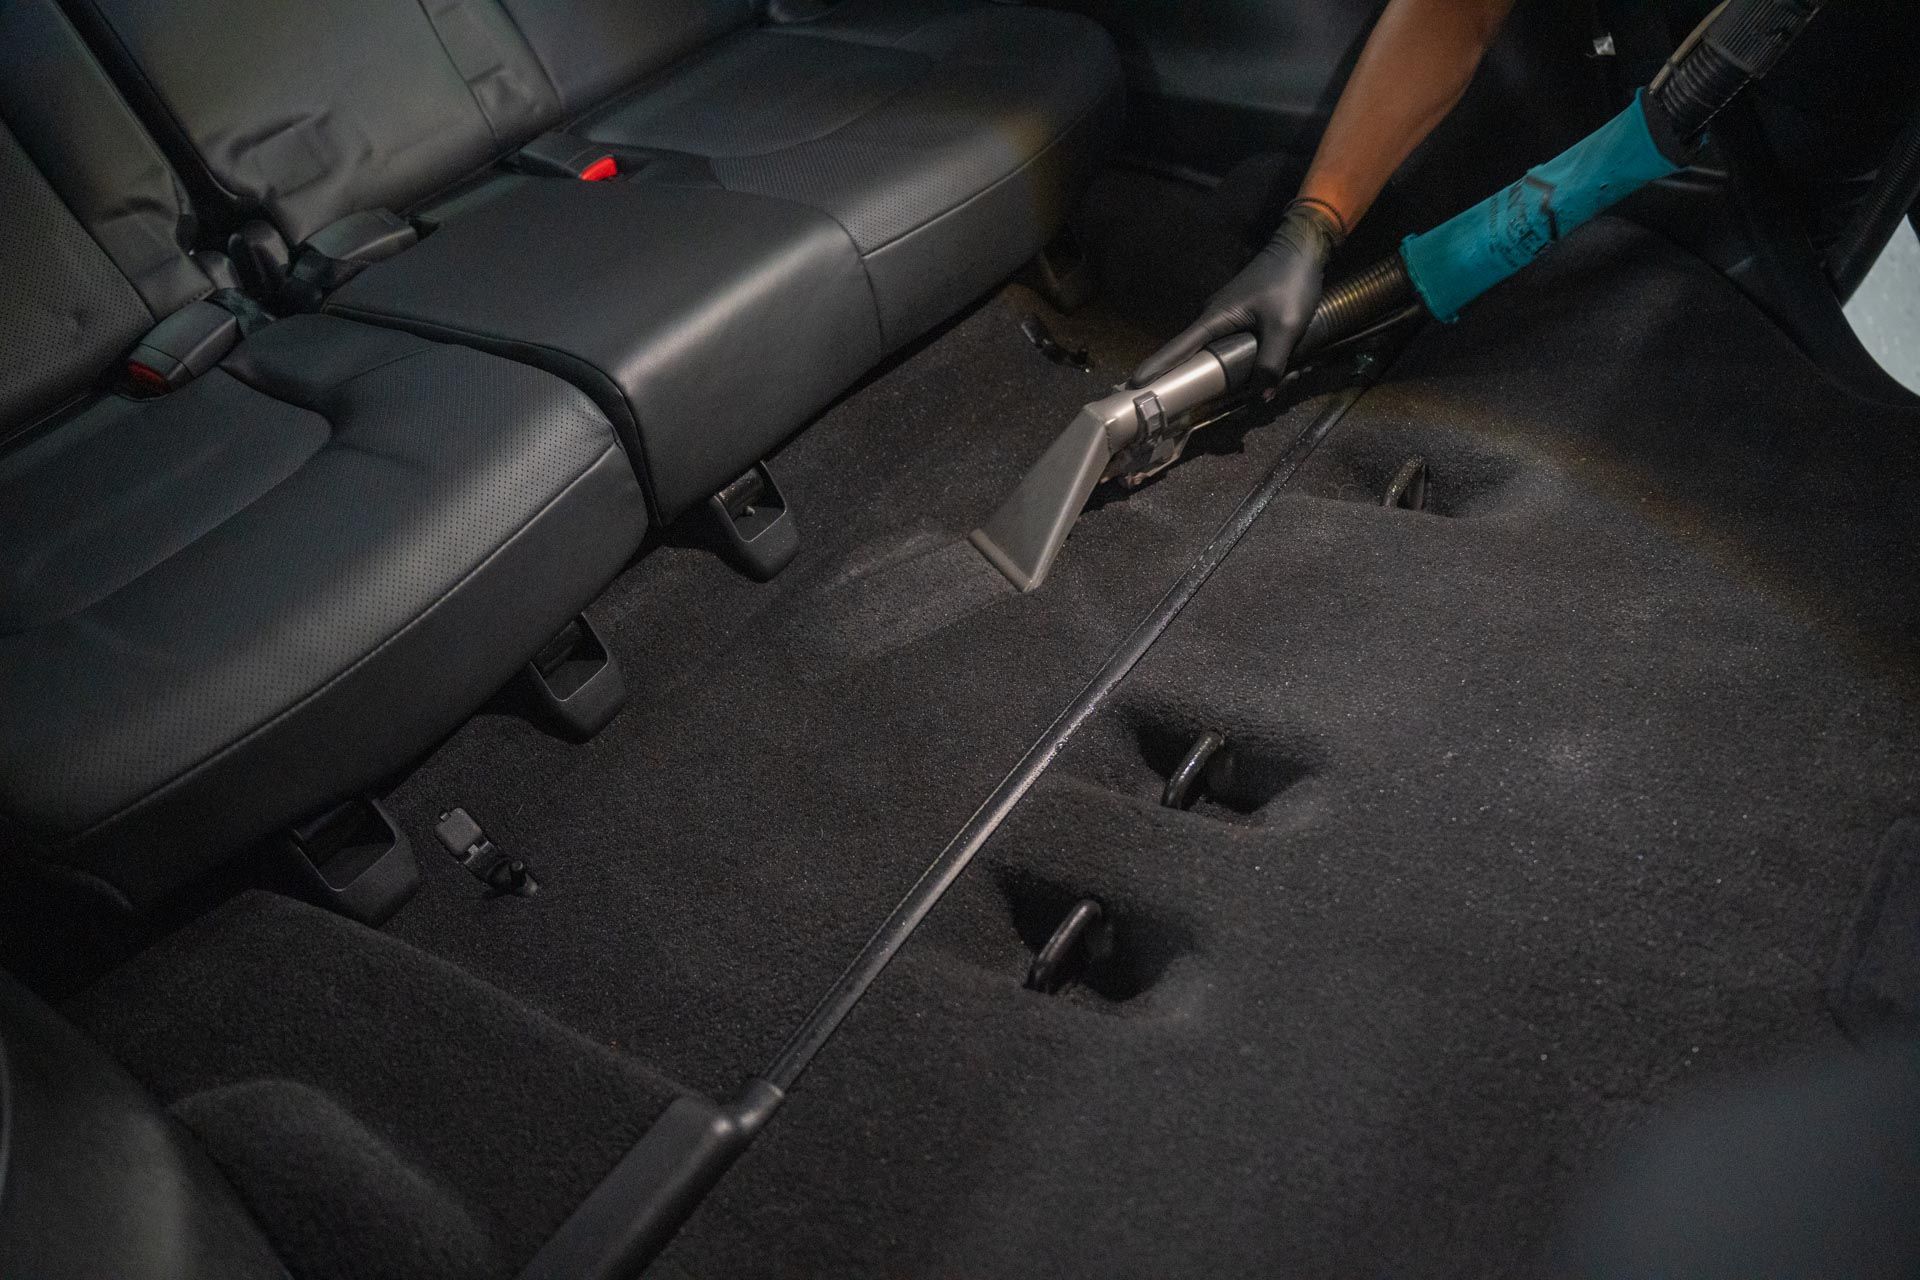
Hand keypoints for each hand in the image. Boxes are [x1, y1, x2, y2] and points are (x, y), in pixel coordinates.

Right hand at [1130, 200, 1342, 387]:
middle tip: (1171, 403)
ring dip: (1214, 372)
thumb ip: (1271, 363)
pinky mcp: (1238, 314)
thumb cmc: (1289, 284)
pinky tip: (1240, 374)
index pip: (1178, 348)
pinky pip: (1226, 343)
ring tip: (1209, 396)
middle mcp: (1212, 317)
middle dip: (1184, 378)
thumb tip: (1262, 396)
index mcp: (1215, 318)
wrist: (1301, 249)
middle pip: (1192, 354)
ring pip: (1213, 350)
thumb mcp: (1285, 328)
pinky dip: (1229, 360)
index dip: (1157, 367)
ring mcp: (1224, 315)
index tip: (1135, 384)